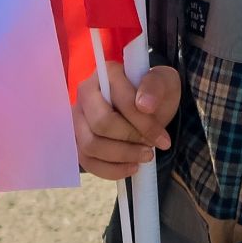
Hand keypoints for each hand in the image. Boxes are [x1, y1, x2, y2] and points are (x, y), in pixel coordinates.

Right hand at [72, 62, 179, 179]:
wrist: (147, 105)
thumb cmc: (154, 92)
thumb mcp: (164, 82)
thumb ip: (155, 87)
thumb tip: (144, 105)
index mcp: (107, 73)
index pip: (122, 101)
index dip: (144, 124)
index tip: (163, 139)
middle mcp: (86, 92)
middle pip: (101, 125)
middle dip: (130, 142)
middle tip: (151, 149)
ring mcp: (78, 117)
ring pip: (90, 146)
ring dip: (121, 157)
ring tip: (144, 157)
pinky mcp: (77, 139)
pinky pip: (86, 161)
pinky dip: (110, 170)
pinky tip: (131, 167)